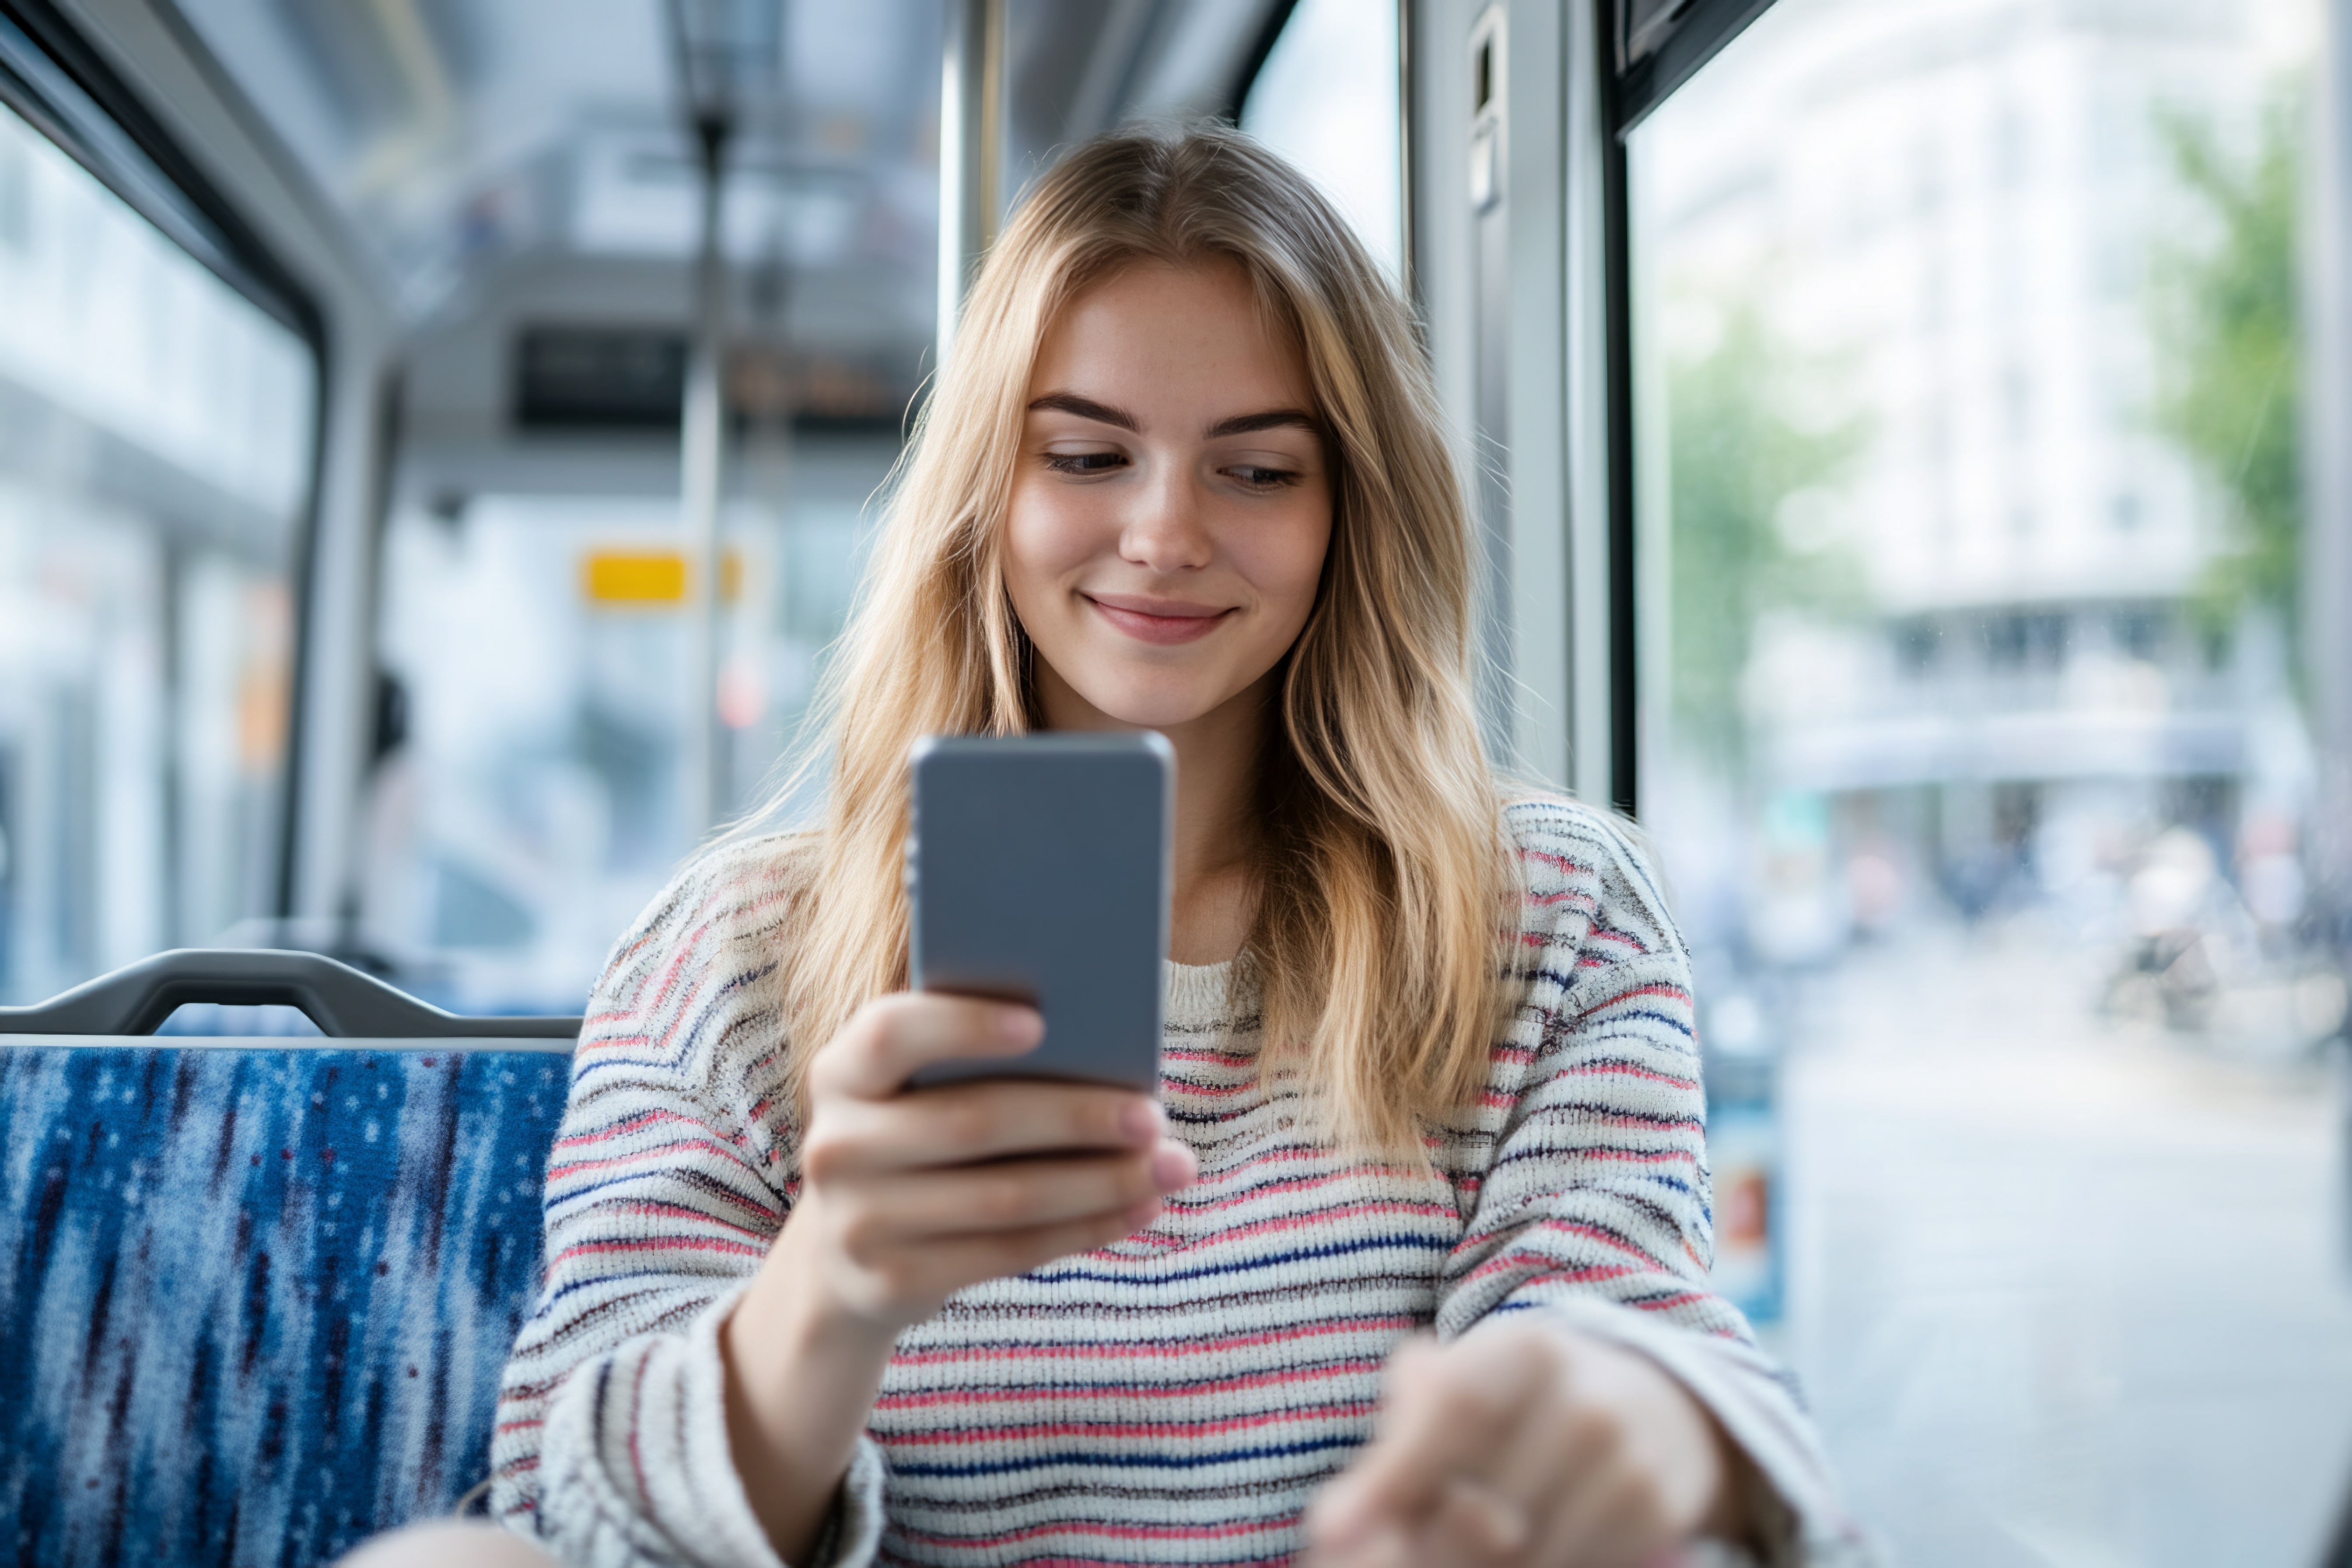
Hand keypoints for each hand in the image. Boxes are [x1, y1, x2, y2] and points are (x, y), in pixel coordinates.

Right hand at [721, 993, 1195, 1561]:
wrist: (843, 1254)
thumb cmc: (916, 1136)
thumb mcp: (919, 1090)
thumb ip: (978, 1061)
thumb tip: (1108, 1051)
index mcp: (841, 1072)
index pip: (891, 1032)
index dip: (961, 1025)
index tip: (1041, 1022)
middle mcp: (836, 1145)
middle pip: (972, 1122)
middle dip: (1076, 1116)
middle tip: (1155, 1114)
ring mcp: (860, 1222)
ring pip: (1005, 1197)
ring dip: (1101, 1182)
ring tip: (1173, 1166)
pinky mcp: (894, 1282)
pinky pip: (1010, 1252)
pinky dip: (1085, 1228)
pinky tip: (1138, 1208)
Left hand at [1302, 1320, 1746, 1567]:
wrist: (1654, 1407)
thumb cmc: (1524, 1401)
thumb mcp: (1464, 1387)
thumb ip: (1397, 1442)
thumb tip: (1333, 1526)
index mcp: (1529, 1348)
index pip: (1456, 1410)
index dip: (1395, 1473)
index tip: (1332, 1528)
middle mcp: (1588, 1400)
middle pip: (1482, 1505)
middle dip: (1425, 1543)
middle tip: (1399, 1548)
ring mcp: (1628, 1461)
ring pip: (1523, 1555)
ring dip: (1477, 1567)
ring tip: (1453, 1550)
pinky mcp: (1655, 1512)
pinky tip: (1518, 1555)